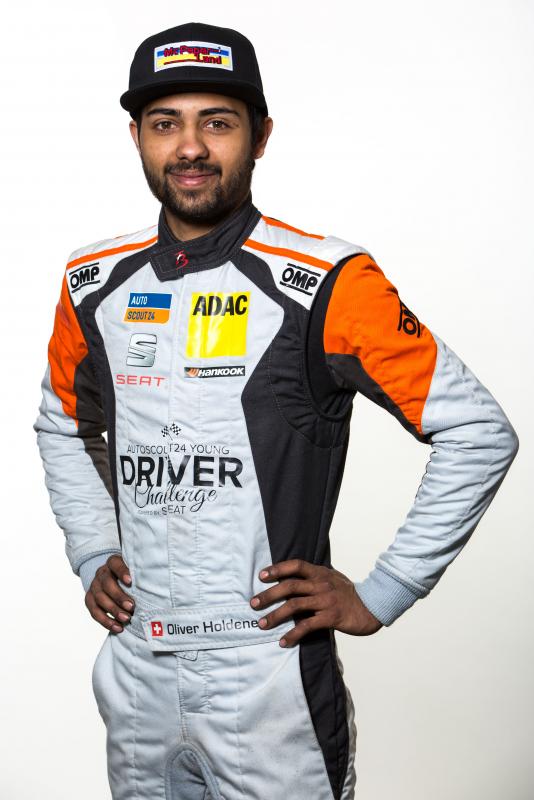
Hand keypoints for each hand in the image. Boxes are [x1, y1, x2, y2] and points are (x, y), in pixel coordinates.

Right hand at [84, 554, 134, 633]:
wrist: (112, 579)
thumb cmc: (130, 576)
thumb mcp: (135, 571)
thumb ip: (142, 574)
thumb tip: (159, 584)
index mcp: (112, 563)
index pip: (114, 563)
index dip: (121, 571)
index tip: (131, 581)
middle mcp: (101, 573)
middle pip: (106, 583)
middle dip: (119, 596)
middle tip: (131, 606)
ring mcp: (94, 586)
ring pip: (99, 598)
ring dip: (113, 610)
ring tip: (126, 619)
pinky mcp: (90, 599)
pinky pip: (94, 611)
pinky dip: (105, 621)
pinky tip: (118, 627)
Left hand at [250, 559, 381, 646]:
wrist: (373, 607)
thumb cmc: (350, 594)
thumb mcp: (334, 578)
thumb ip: (316, 577)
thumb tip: (295, 577)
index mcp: (321, 573)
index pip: (296, 565)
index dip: (278, 569)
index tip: (262, 575)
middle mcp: (321, 584)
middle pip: (290, 586)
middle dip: (269, 595)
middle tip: (253, 603)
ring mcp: (326, 601)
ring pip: (294, 606)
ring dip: (276, 615)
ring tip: (262, 624)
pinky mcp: (331, 617)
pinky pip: (307, 626)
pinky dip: (293, 634)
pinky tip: (284, 641)